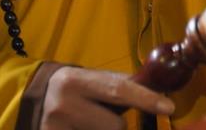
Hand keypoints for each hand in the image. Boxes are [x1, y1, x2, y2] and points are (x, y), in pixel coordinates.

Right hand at [40, 66, 173, 129]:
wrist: (36, 99)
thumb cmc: (74, 89)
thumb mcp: (91, 80)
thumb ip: (119, 84)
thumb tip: (156, 91)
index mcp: (76, 81)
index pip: (119, 89)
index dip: (146, 99)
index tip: (168, 107)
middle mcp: (64, 104)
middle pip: (115, 126)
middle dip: (117, 125)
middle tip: (103, 116)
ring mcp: (56, 128)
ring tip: (89, 123)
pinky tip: (83, 129)